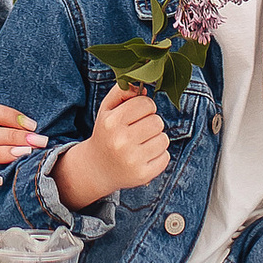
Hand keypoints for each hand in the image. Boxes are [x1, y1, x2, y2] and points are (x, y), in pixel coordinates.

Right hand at [56, 87, 170, 209]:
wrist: (97, 168)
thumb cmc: (106, 133)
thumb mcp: (106, 109)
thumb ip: (121, 91)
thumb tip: (144, 87)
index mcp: (112, 122)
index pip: (146, 104)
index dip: (146, 107)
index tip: (138, 114)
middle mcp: (121, 141)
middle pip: (157, 121)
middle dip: (151, 123)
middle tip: (139, 130)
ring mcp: (132, 160)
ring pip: (164, 139)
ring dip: (156, 139)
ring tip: (142, 143)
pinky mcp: (142, 175)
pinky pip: (165, 157)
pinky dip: (159, 155)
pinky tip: (144, 156)